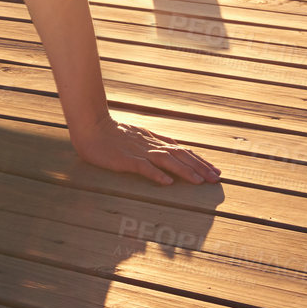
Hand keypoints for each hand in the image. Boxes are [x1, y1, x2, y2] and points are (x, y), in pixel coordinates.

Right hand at [73, 117, 220, 185]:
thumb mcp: (136, 136)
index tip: (214, 170)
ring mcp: (139, 151)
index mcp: (153, 140)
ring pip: (167, 160)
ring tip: (200, 181)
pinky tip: (167, 182)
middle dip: (200, 167)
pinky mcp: (126, 159)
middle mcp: (150, 144)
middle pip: (180, 155)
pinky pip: (143, 167)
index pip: (181, 150)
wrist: (90, 125)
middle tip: (216, 178)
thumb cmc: (110, 133)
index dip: (199, 160)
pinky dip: (156, 174)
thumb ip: (151, 143)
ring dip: (185, 171)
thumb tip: (168, 152)